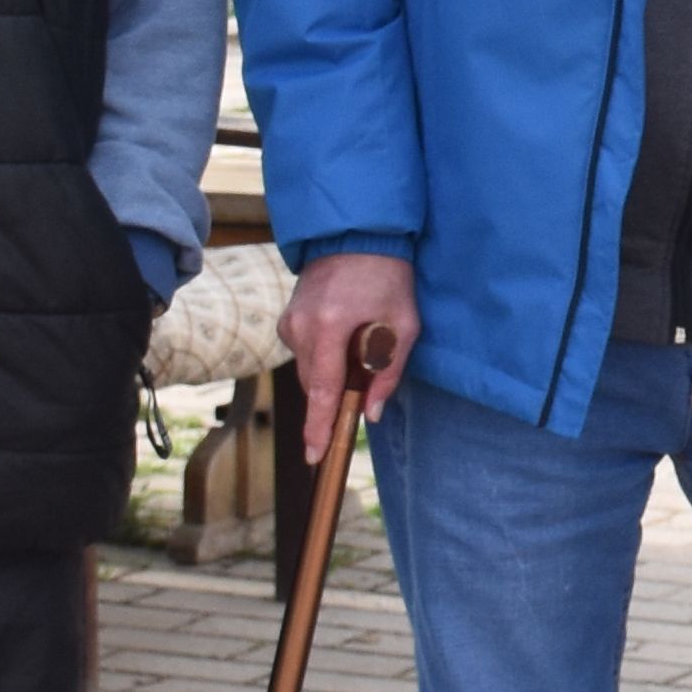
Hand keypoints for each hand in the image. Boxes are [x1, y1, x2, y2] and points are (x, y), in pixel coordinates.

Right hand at [288, 249, 416, 455]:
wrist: (358, 235)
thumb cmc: (389, 278)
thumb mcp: (404, 325)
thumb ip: (388, 372)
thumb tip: (371, 414)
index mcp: (330, 326)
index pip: (322, 390)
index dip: (319, 426)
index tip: (315, 456)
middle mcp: (301, 326)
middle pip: (314, 385)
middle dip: (333, 401)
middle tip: (358, 402)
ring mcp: (289, 322)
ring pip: (309, 371)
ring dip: (331, 378)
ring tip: (360, 353)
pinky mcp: (287, 320)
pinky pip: (305, 354)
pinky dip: (324, 360)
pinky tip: (345, 342)